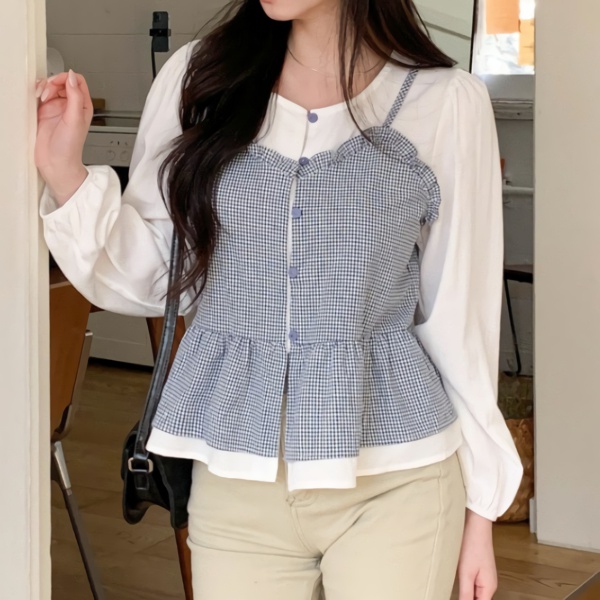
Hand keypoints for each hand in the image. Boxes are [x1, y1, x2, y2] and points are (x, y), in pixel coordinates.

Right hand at [35, 70, 92, 204]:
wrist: (56, 163)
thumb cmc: (69, 148)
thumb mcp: (75, 120)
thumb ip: (75, 97)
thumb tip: (72, 77)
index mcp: (83, 106)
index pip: (78, 82)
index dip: (68, 78)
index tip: (59, 84)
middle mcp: (70, 106)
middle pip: (62, 82)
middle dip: (53, 83)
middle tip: (48, 94)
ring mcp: (57, 108)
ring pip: (50, 87)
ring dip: (44, 87)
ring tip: (42, 98)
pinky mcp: (44, 112)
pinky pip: (40, 96)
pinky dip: (36, 93)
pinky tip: (36, 99)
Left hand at [457, 509, 497, 599]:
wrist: (476, 526)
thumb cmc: (472, 547)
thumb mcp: (466, 573)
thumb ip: (466, 593)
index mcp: (488, 588)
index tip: (460, 596)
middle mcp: (489, 584)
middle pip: (479, 599)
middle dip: (467, 598)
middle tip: (453, 593)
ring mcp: (485, 576)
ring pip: (476, 593)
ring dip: (467, 594)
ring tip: (456, 590)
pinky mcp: (480, 569)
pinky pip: (474, 584)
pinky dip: (467, 586)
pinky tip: (458, 583)